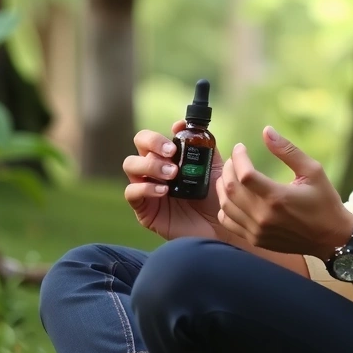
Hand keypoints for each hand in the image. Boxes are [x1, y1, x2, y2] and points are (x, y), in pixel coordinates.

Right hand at [124, 121, 231, 241]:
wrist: (221, 228)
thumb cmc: (217, 198)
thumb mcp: (214, 168)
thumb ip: (203, 146)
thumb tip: (182, 124)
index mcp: (168, 158)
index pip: (152, 137)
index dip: (160, 134)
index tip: (177, 135)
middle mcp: (154, 169)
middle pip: (138, 144)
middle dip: (153, 143)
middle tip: (172, 154)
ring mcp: (147, 188)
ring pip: (131, 165)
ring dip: (151, 164)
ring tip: (172, 174)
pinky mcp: (144, 210)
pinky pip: (132, 193)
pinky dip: (146, 187)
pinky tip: (164, 191)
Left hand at [216, 126, 352, 258]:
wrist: (330, 238)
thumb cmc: (324, 202)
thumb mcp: (312, 171)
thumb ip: (288, 151)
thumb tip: (267, 131)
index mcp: (277, 198)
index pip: (245, 175)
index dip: (238, 157)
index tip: (240, 147)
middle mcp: (264, 216)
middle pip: (232, 189)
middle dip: (228, 168)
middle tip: (234, 159)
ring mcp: (257, 231)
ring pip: (226, 205)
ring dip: (223, 186)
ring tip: (230, 174)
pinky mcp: (256, 239)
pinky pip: (228, 222)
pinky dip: (224, 207)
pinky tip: (231, 196)